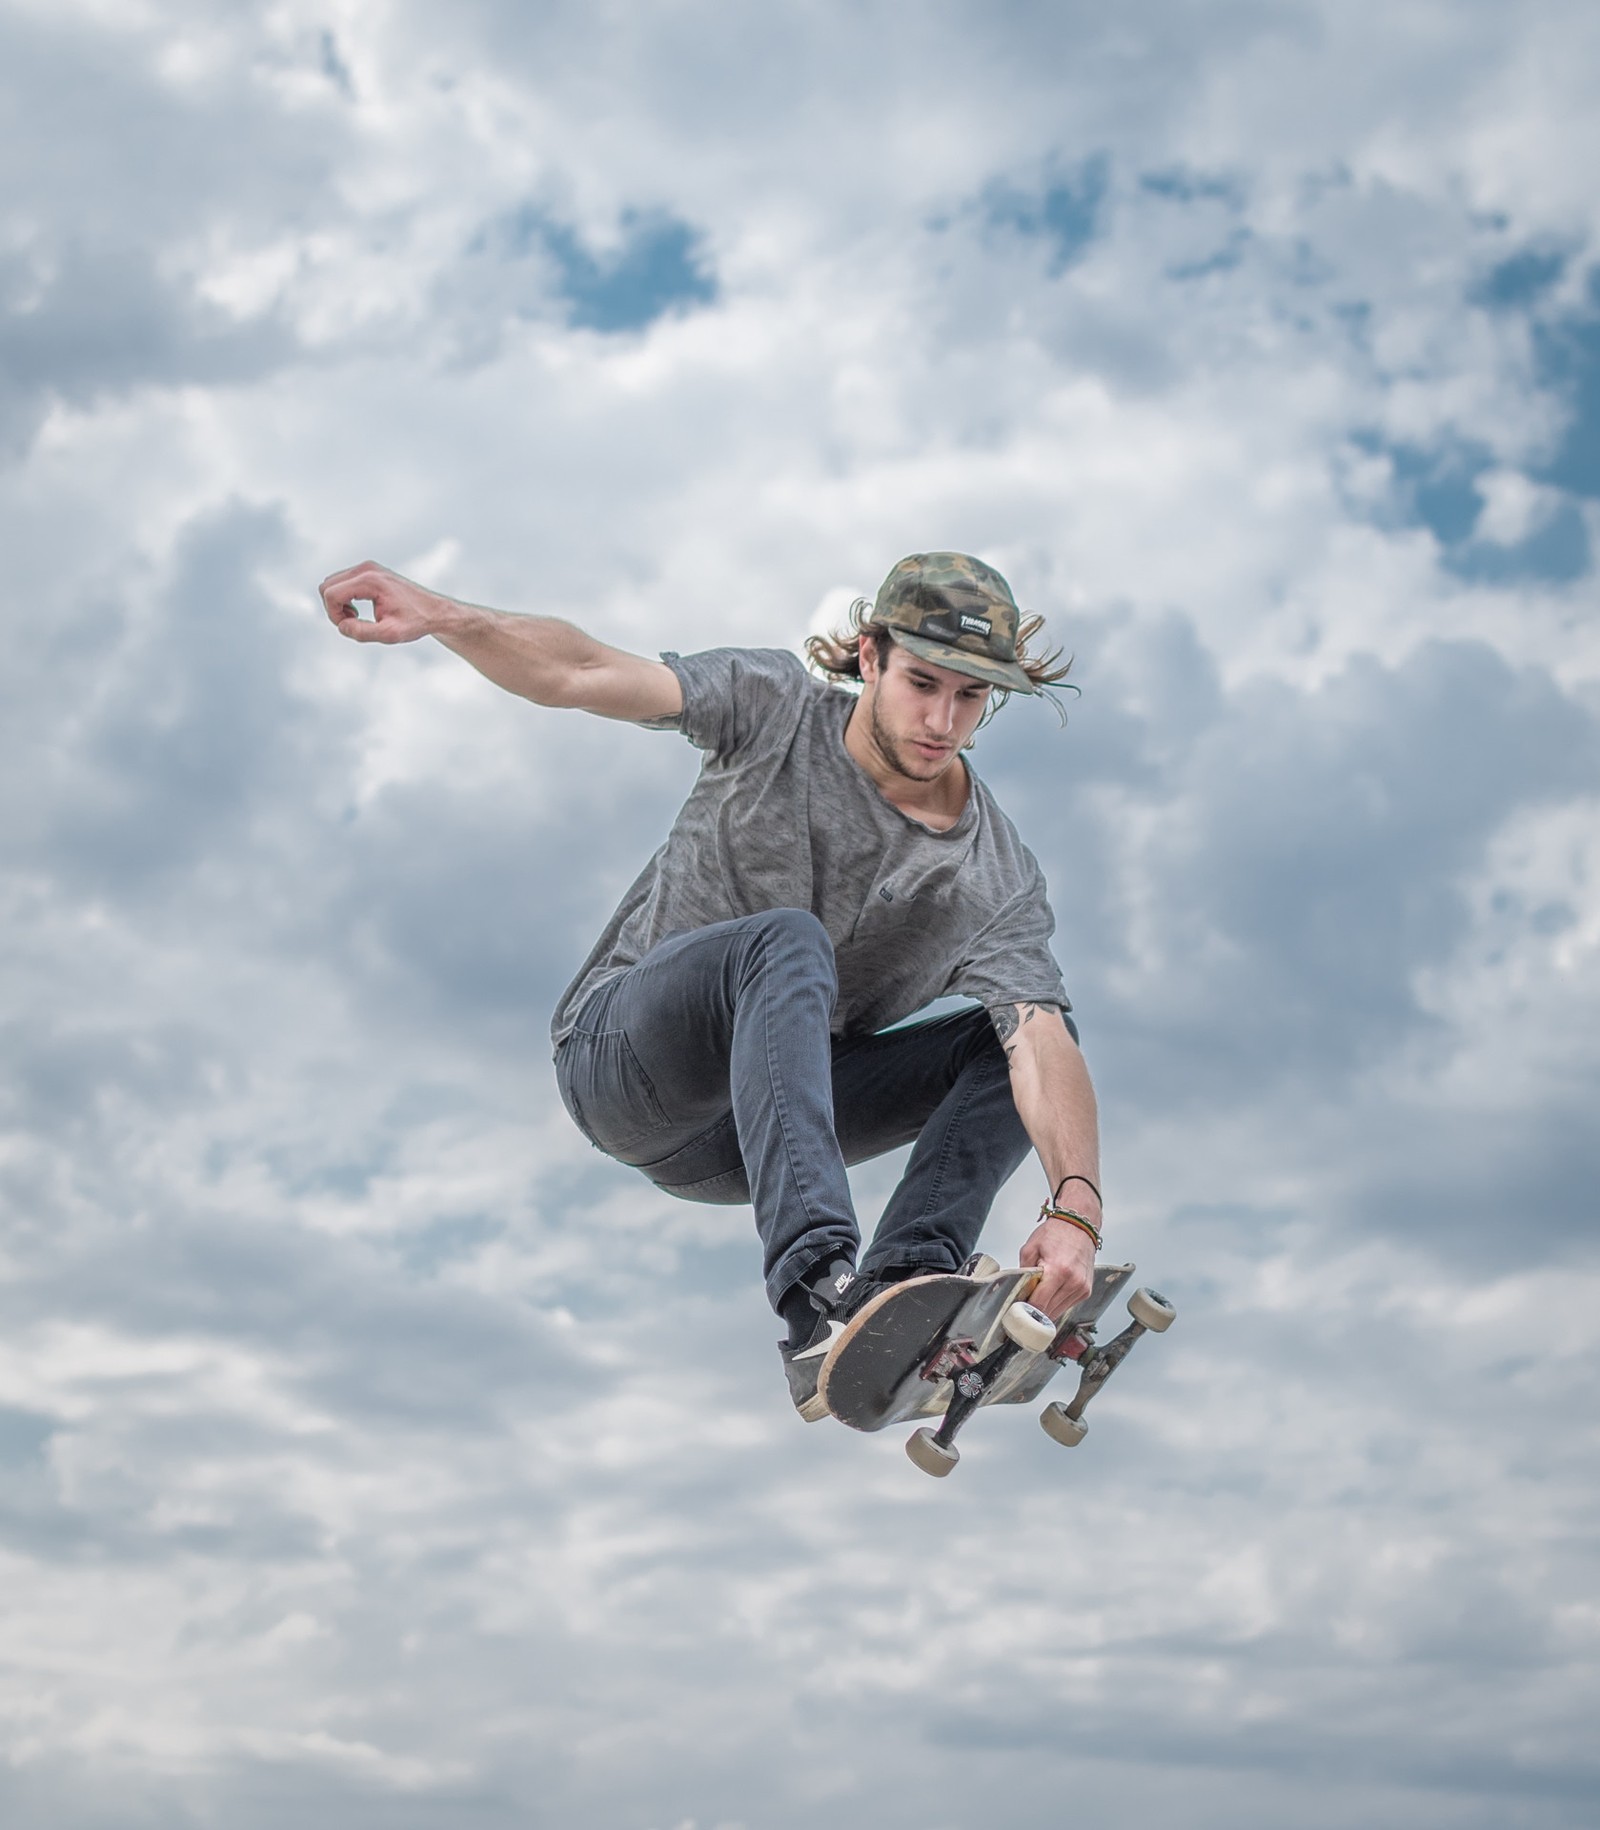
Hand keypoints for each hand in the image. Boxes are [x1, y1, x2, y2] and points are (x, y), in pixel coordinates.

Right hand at [320, 560, 445, 644]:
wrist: (434, 610)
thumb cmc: (415, 622)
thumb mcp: (390, 634)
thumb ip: (363, 632)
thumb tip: (341, 626)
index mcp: (370, 580)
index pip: (331, 594)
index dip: (334, 616)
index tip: (351, 627)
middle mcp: (366, 568)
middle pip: (326, 586)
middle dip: (333, 609)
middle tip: (353, 623)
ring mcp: (367, 567)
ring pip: (331, 583)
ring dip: (337, 604)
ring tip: (357, 618)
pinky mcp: (368, 571)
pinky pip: (341, 582)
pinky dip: (343, 598)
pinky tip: (359, 610)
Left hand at [1019, 1213, 1095, 1318]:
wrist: (1079, 1225)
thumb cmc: (1056, 1233)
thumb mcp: (1030, 1248)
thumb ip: (1023, 1272)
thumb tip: (1018, 1291)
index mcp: (1057, 1270)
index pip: (1039, 1304)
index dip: (1025, 1310)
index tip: (1018, 1309)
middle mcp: (1073, 1281)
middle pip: (1049, 1311)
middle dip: (1034, 1311)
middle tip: (1024, 1303)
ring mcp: (1082, 1288)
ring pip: (1058, 1312)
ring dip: (1046, 1308)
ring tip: (1038, 1296)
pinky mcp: (1086, 1290)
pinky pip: (1067, 1306)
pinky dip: (1057, 1303)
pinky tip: (1051, 1292)